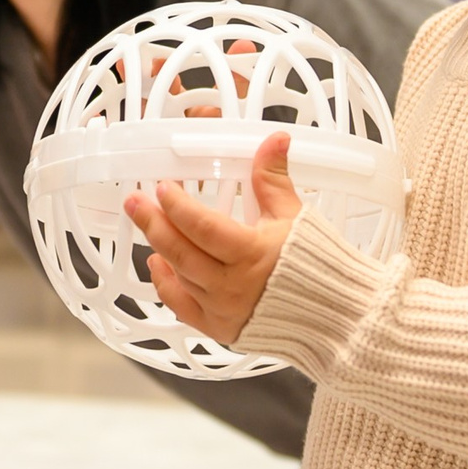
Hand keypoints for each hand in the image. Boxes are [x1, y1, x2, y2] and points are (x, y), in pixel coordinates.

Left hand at [123, 132, 300, 344]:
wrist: (333, 315)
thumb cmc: (316, 264)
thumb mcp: (295, 215)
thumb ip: (273, 178)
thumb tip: (274, 139)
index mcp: (252, 254)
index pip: (202, 226)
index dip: (177, 205)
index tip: (162, 187)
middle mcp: (233, 286)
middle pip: (181, 252)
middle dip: (154, 223)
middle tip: (134, 201)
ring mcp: (224, 310)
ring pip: (179, 277)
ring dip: (160, 249)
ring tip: (149, 223)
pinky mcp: (220, 329)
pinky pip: (182, 307)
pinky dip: (167, 285)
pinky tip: (159, 264)